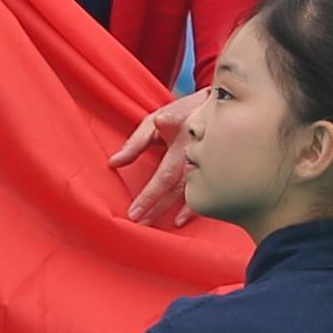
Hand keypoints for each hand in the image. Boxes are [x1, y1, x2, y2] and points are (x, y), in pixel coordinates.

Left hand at [110, 92, 206, 226]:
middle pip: (174, 185)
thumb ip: (135, 143)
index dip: (151, 192)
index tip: (135, 207)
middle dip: (155, 205)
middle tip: (137, 221)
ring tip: (150, 225)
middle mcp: (196, 153)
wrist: (219, 107)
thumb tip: (113, 163)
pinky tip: (179, 221)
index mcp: (181, 139)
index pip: (163, 173)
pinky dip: (191, 209)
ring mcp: (208, 163)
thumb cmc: (181, 113)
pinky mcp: (215, 170)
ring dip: (168, 210)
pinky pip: (204, 193)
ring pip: (187, 192)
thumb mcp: (154, 121)